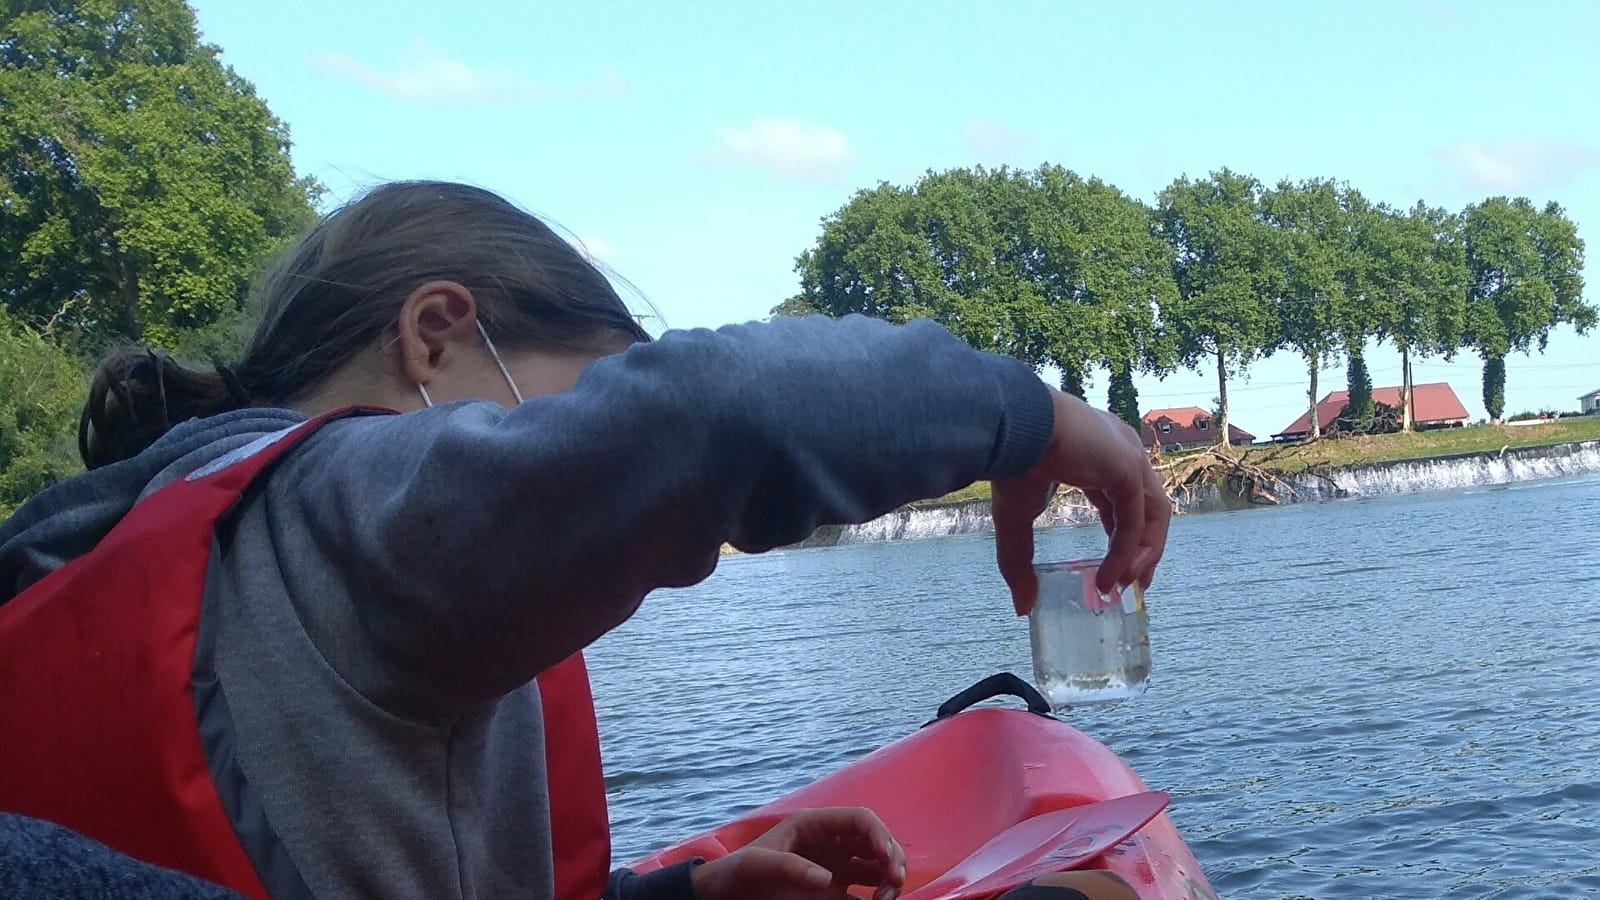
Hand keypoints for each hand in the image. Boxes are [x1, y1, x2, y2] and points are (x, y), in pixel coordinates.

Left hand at [690, 807, 905, 899]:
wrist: (723, 896)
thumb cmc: (735, 874)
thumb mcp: (756, 865)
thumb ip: (789, 867)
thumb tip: (827, 879)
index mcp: (814, 825)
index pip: (860, 820)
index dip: (880, 835)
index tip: (888, 860)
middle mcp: (830, 843)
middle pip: (876, 841)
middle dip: (892, 858)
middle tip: (894, 884)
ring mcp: (833, 867)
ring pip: (877, 865)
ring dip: (889, 878)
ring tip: (885, 899)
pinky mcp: (832, 893)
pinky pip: (865, 892)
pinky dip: (877, 897)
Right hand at [992, 389, 1169, 613]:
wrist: (1011, 428)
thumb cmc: (1010, 460)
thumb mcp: (1015, 519)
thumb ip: (1021, 562)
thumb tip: (1021, 608)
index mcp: (1099, 453)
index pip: (1125, 499)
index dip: (1125, 537)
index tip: (1119, 570)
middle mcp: (1122, 451)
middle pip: (1149, 507)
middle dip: (1145, 549)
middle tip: (1134, 585)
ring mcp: (1129, 457)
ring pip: (1153, 514)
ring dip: (1143, 555)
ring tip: (1126, 587)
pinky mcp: (1127, 468)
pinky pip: (1135, 520)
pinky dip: (1126, 553)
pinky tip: (1110, 577)